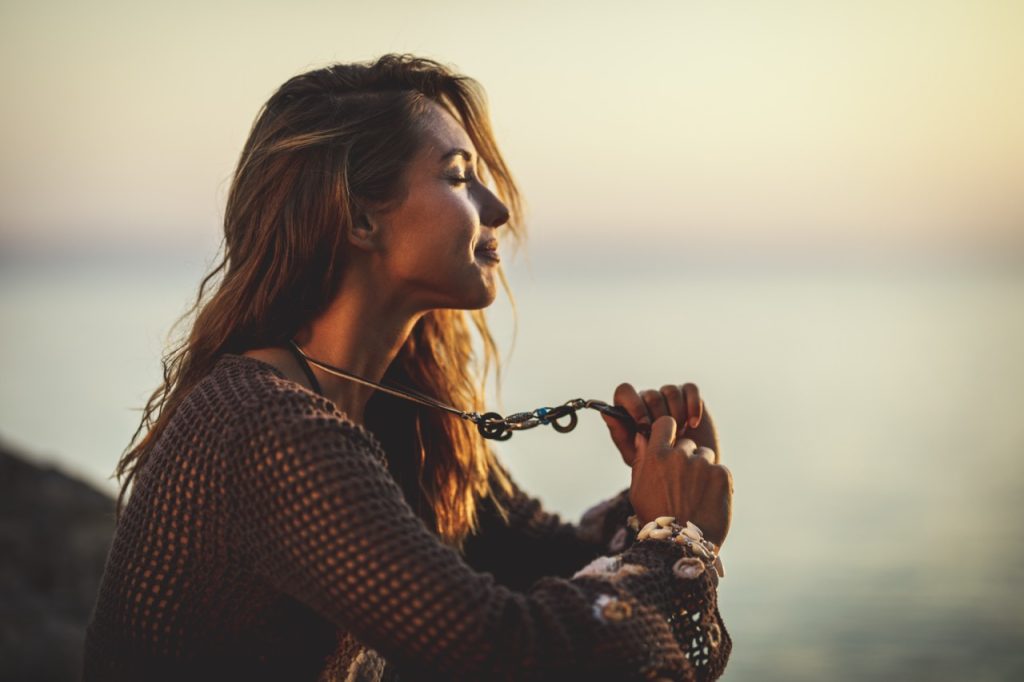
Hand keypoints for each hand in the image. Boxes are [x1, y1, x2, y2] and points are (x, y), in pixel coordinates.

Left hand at [600, 382, 719, 466]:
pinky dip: (692, 407)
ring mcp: (668, 394)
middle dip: (659, 418)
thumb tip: (606, 412)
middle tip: (666, 440)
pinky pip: (690, 390)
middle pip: (651, 395)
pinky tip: (693, 425)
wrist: (684, 470)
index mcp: (630, 408)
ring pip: (670, 392)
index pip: (624, 391)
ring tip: (679, 436)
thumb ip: (620, 433)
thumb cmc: (654, 463)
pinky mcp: (689, 394)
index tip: (644, 426)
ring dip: (676, 415)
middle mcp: (647, 398)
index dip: (633, 405)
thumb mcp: (635, 454)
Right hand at [627, 415, 732, 546]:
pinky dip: (717, 483)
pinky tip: (709, 500)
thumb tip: (643, 436)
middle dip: (686, 458)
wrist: (681, 544)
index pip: (665, 423)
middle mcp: (679, 455)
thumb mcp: (639, 488)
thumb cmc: (655, 517)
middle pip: (687, 444)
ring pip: (705, 456)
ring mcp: (702, 464)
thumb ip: (642, 459)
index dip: (669, 432)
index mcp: (656, 455)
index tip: (671, 443)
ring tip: (697, 494)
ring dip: (703, 469)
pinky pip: (721, 470)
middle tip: (684, 483)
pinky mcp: (722, 475)